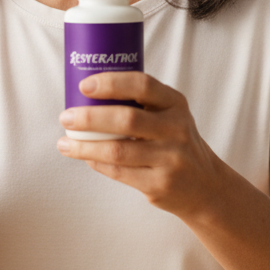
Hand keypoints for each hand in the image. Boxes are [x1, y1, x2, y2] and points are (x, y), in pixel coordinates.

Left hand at [56, 72, 223, 220]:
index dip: (111, 83)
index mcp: (175, 104)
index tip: (84, 85)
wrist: (205, 185)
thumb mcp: (170, 115)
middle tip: (66, 117)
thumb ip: (140, 104)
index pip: (142, 85)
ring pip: (117, 150)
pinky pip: (119, 172)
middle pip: (126, 119)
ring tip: (64, 142)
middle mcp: (176, 129)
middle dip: (89, 117)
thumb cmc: (175, 142)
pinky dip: (96, 163)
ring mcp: (170, 159)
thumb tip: (85, 96)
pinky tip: (84, 157)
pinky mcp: (160, 184)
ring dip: (84, 146)